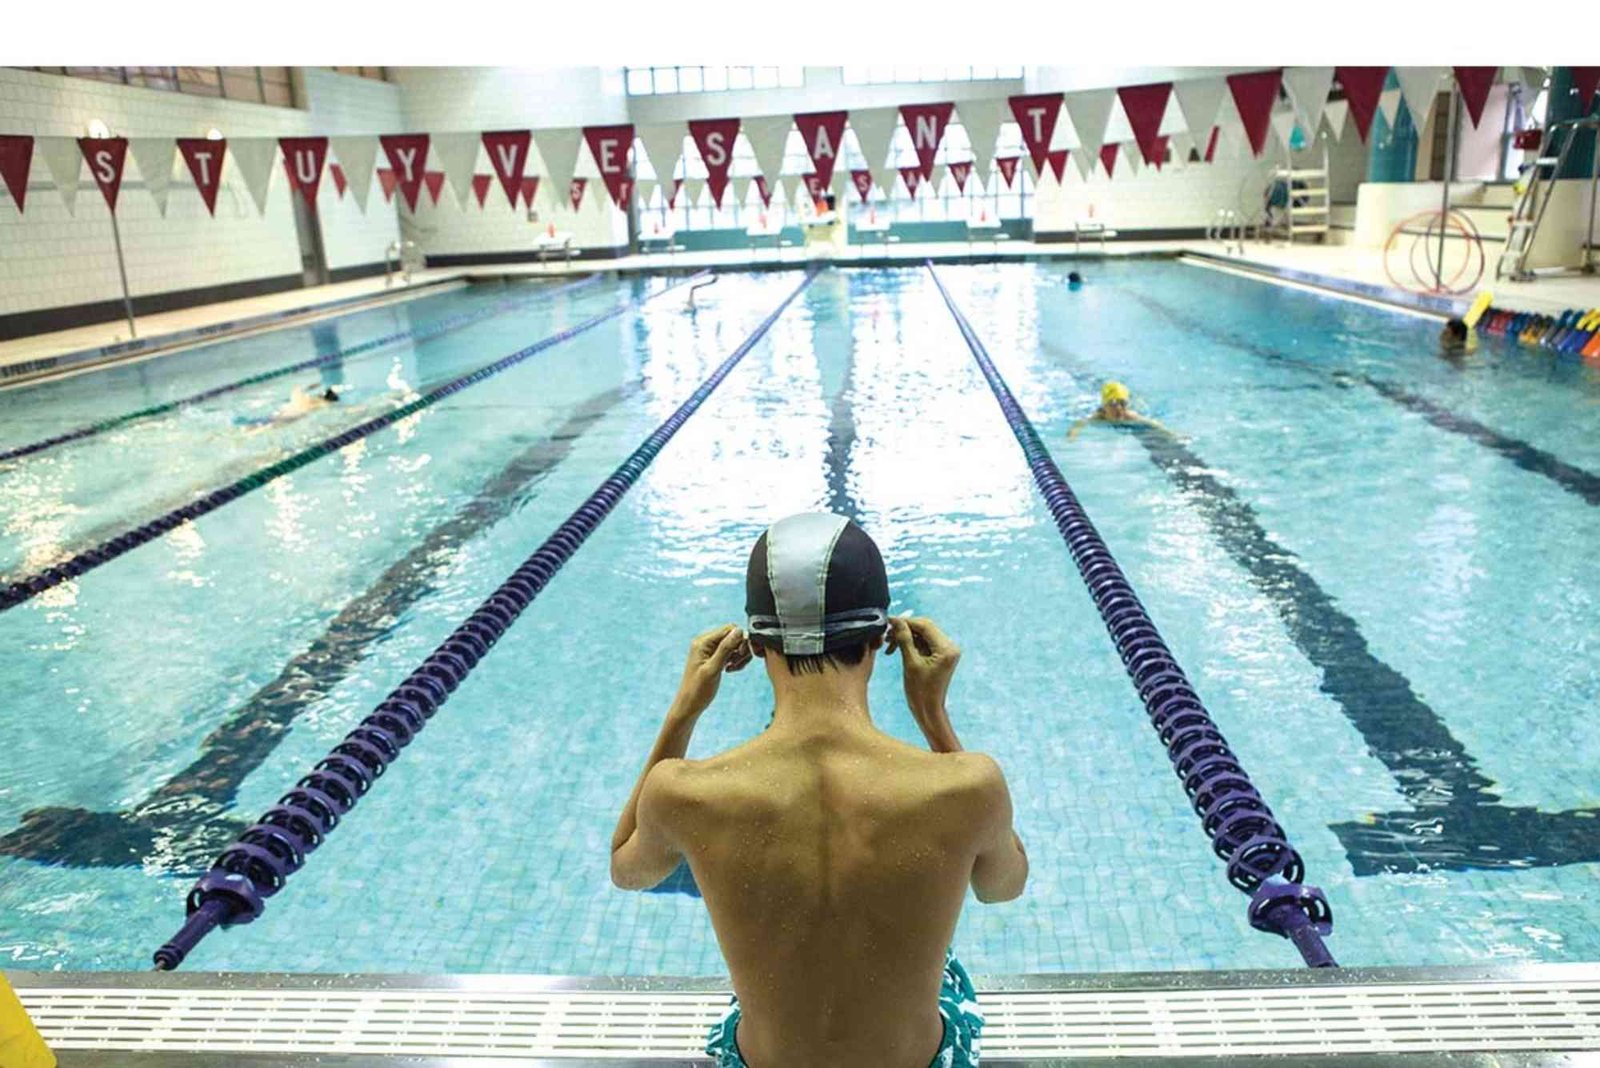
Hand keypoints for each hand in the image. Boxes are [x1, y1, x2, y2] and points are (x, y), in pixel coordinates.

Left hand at [672, 624, 751, 717]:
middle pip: (733, 635)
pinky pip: (730, 652)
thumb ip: (725, 648)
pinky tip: (730, 670)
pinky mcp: (713, 657)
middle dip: (740, 648)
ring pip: (734, 644)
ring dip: (739, 656)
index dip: (740, 640)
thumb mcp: (713, 669)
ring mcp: (709, 650)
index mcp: (702, 642)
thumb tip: (739, 630)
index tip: (742, 655)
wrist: (689, 705)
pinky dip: (735, 660)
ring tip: (733, 669)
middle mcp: (705, 642)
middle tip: (737, 665)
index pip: (729, 629)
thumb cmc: (698, 690)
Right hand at [885, 615, 960, 747]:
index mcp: (946, 649)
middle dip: (905, 629)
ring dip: (905, 637)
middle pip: (924, 628)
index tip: (888, 621)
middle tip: (887, 635)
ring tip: (889, 645)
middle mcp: (950, 647)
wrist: (928, 710)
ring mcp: (946, 651)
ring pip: (922, 634)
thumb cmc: (920, 692)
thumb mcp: (910, 662)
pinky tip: (896, 649)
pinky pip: (924, 642)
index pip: (925, 625)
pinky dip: (910, 643)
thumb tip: (896, 620)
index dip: (905, 622)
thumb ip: (904, 639)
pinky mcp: (941, 655)